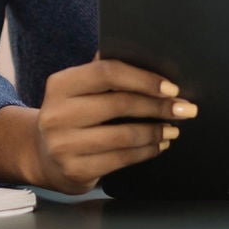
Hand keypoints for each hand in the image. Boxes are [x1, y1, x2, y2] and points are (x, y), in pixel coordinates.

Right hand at [0, 58, 196, 193]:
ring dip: (156, 131)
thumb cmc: (71, 116)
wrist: (43, 155)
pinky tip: (159, 144)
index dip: (143, 79)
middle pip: (119, 104)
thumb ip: (103, 74)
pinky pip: (122, 158)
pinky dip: (147, 150)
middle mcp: (57, 114)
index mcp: (59, 85)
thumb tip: (149, 59)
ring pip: (124, 135)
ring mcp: (64, 144)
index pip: (106, 73)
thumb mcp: (76, 91)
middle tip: (185, 109)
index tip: (172, 88)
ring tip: (174, 128)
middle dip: (158, 106)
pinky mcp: (75, 169)